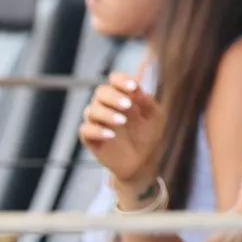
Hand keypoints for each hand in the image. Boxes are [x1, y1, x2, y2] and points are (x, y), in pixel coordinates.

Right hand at [79, 71, 165, 193]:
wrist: (142, 161)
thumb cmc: (149, 135)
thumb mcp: (155, 118)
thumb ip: (147, 103)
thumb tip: (138, 89)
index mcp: (122, 95)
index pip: (116, 80)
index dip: (122, 80)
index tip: (133, 87)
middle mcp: (106, 105)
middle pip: (101, 92)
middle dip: (114, 97)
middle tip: (128, 106)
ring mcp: (97, 121)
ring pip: (92, 110)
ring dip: (107, 114)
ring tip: (122, 121)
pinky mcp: (90, 137)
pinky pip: (86, 130)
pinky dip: (97, 131)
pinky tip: (111, 135)